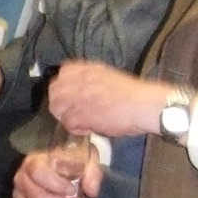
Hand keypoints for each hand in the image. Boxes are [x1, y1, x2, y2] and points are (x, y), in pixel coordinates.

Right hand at [12, 140, 101, 197]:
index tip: (73, 190)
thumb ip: (92, 172)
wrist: (65, 168)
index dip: (56, 184)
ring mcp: (18, 197)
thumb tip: (91, 191)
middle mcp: (22, 178)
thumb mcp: (88, 159)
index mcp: (36, 161)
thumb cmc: (75, 163)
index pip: (37, 173)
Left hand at [47, 61, 171, 138]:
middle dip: (60, 102)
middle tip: (72, 112)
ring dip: (66, 116)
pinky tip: (88, 129)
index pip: (62, 73)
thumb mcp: (108, 77)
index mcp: (87, 68)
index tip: (70, 96)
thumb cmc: (132, 94)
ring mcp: (77, 95)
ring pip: (57, 107)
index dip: (63, 87)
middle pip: (54, 90)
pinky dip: (76, 128)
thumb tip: (81, 93)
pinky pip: (67, 122)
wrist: (143, 105)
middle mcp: (79, 79)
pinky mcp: (79, 113)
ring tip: (80, 121)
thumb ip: (91, 82)